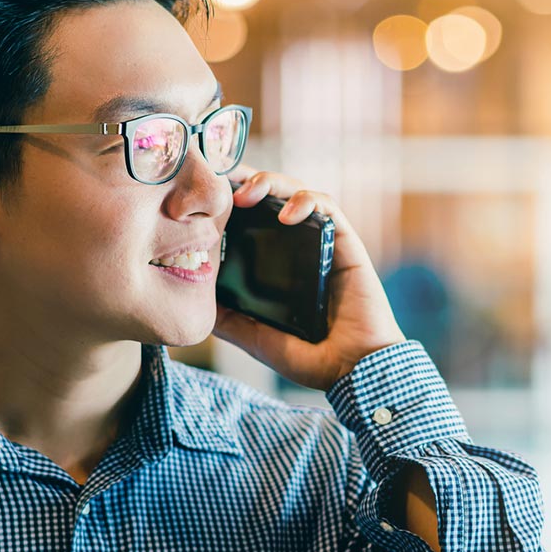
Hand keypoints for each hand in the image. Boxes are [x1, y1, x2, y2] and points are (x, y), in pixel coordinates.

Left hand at [211, 166, 406, 390]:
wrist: (354, 371)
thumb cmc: (313, 359)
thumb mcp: (258, 339)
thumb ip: (231, 321)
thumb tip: (196, 302)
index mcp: (279, 264)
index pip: (253, 217)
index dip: (232, 197)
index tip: (207, 193)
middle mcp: (300, 247)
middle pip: (273, 195)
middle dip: (247, 180)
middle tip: (222, 182)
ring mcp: (324, 243)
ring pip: (298, 192)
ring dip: (272, 183)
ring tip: (248, 194)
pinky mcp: (346, 243)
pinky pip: (328, 208)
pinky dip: (307, 201)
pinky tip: (286, 214)